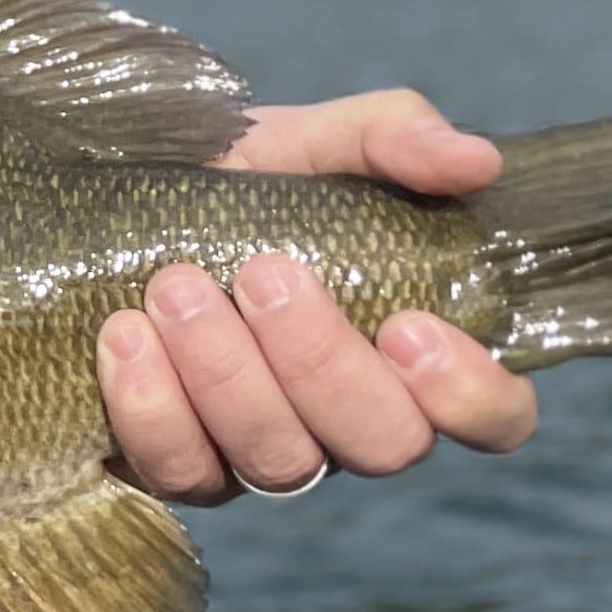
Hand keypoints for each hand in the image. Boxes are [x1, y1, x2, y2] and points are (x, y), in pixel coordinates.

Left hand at [98, 90, 537, 505]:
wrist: (117, 193)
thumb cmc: (243, 180)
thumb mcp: (315, 138)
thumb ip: (396, 137)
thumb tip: (477, 159)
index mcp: (411, 350)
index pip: (494, 415)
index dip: (468, 393)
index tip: (405, 325)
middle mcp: (350, 418)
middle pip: (382, 444)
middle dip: (320, 361)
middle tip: (262, 274)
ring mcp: (267, 451)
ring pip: (280, 464)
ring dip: (227, 376)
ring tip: (175, 287)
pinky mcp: (182, 466)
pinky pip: (182, 473)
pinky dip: (153, 408)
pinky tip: (124, 336)